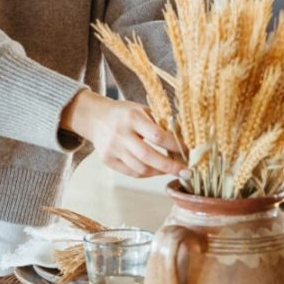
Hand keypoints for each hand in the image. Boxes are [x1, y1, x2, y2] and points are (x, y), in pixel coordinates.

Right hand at [61, 90, 187, 177]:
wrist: (95, 117)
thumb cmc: (125, 113)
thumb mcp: (142, 110)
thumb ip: (160, 123)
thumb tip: (185, 138)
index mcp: (132, 117)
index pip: (156, 135)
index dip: (174, 145)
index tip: (188, 150)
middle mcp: (120, 133)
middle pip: (148, 156)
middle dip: (170, 166)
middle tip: (186, 172)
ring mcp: (112, 149)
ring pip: (140, 168)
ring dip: (160, 172)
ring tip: (172, 170)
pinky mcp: (107, 160)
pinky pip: (132, 172)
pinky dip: (147, 173)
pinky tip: (156, 170)